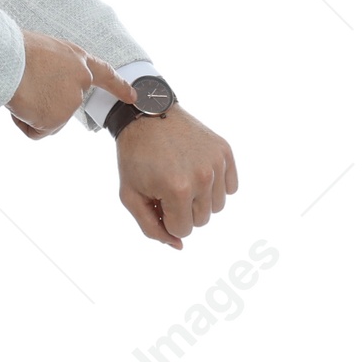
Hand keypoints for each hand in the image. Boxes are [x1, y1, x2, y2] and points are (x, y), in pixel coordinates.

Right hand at [9, 33, 138, 138]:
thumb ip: (54, 69)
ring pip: (47, 121)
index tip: (133, 96)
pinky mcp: (57, 120)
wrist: (6, 59)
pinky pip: (36, 131)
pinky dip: (24, 123)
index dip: (119, 86)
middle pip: (64, 106)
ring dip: (30, 112)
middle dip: (44, 103)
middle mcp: (81, 81)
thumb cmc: (14, 51)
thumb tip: (42, 88)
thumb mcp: (43, 51)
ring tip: (20, 91)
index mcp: (77, 59)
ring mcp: (71, 102)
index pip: (104, 74)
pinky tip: (20, 105)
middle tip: (27, 88)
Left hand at [115, 106, 237, 247]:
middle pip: (202, 220)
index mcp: (178, 189)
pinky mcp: (225, 151)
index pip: (183, 230)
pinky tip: (198, 171)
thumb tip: (179, 246)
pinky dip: (216, 186)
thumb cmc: (135, 157)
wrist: (147, 115)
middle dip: (183, 210)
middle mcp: (202, 177)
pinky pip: (230, 188)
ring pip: (217, 207)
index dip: (167, 218)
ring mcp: (216, 162)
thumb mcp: (131, 196)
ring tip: (183, 178)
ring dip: (200, 200)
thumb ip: (152, 228)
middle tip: (168, 187)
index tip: (157, 199)